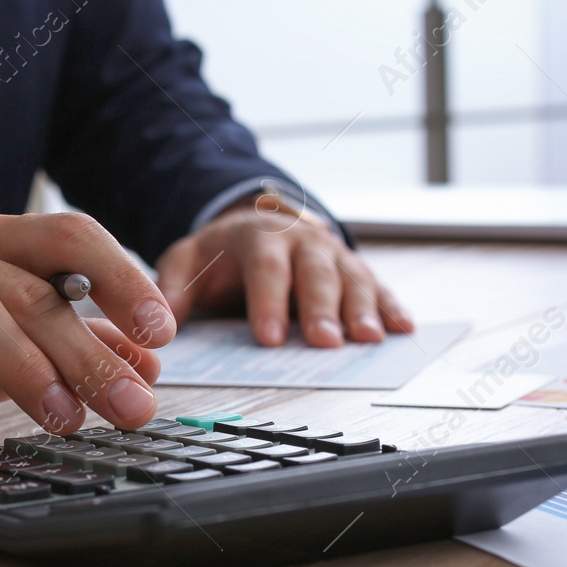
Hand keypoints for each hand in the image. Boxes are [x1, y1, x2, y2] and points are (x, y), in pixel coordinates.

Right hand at [0, 213, 173, 437]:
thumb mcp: (17, 342)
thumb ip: (81, 345)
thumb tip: (149, 366)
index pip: (70, 235)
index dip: (121, 278)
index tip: (161, 332)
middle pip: (29, 290)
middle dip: (87, 351)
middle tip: (129, 406)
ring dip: (24, 366)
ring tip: (62, 418)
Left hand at [156, 192, 413, 346]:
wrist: (259, 224)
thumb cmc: (223, 253)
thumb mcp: (189, 260)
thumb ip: (174, 286)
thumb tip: (163, 320)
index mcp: (259, 237)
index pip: (265, 269)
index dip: (268, 302)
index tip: (268, 338)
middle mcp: (302, 242)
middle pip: (315, 274)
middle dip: (322, 309)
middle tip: (326, 342)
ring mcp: (334, 255)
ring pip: (353, 279)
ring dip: (363, 310)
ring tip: (370, 339)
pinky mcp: (355, 271)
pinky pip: (378, 287)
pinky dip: (392, 307)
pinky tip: (403, 328)